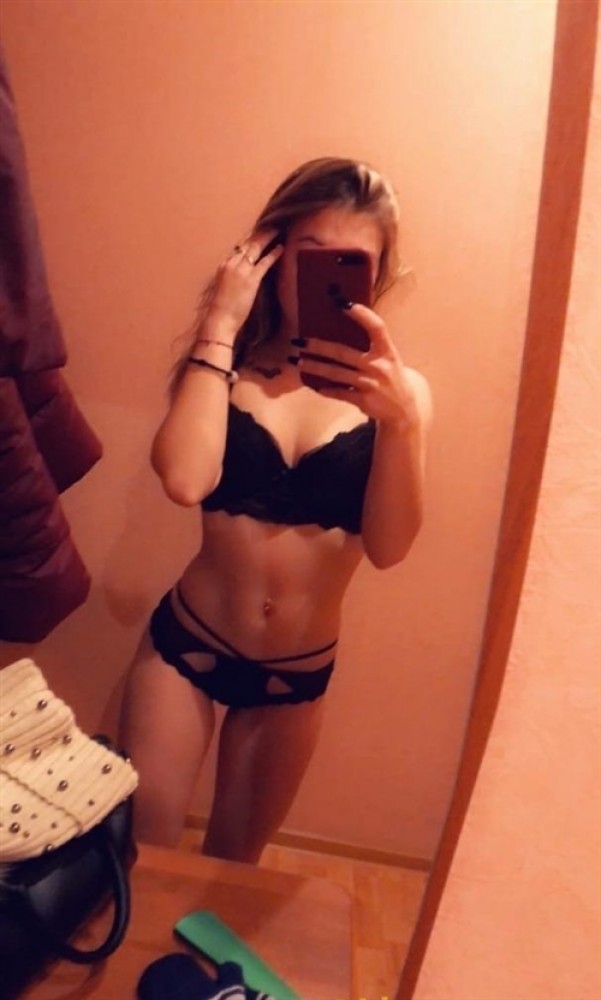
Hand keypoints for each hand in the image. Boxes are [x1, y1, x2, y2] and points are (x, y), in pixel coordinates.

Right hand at [204, 230, 282, 336]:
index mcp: (223, 266)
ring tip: (277, 230)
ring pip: (256, 248)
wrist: (219, 319)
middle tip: (270, 225)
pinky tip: (281, 247)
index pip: (238, 249)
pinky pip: (264, 262)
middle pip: (247, 244)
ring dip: (267, 237)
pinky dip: (274, 254)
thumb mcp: (223, 288)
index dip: (249, 240)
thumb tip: (239, 279)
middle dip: (259, 233)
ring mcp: (241, 270)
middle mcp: (231, 264)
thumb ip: (231, 279)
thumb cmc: (221, 309)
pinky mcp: (251, 279)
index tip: (257, 233)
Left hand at [295, 303, 421, 427]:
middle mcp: (379, 366)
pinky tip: (315, 386)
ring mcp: (370, 384)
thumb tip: (342, 326)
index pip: (377, 327)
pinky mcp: (363, 400)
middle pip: (343, 353)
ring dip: (314, 367)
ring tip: (298, 362)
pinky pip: (340, 393)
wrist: (403, 408)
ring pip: (336, 374)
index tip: (343, 304)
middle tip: (299, 342)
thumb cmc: (390, 375)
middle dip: (318, 347)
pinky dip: (326, 390)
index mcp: (387, 351)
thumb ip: (371, 344)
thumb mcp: (387, 357)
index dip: (362, 315)